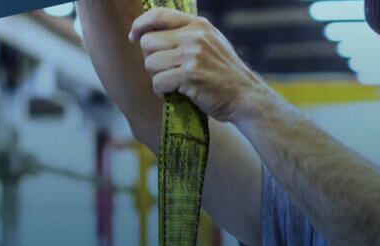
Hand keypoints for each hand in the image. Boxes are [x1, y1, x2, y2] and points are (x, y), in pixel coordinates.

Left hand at [128, 7, 267, 122]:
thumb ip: (189, 34)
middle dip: (150, 59)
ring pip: (150, 64)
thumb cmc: (225, 74)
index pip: (158, 15)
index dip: (140, 25)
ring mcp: (192, 56)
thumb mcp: (212, 43)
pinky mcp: (190, 77)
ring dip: (156, 77)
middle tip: (163, 71)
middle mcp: (194, 37)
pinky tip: (173, 93)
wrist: (245, 97)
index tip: (134, 36)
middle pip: (148, 42)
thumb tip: (156, 31)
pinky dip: (161, 91)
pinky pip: (158, 82)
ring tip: (171, 83)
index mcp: (198, 25)